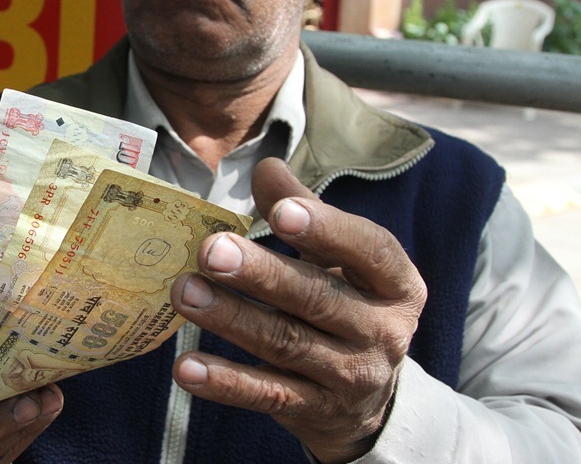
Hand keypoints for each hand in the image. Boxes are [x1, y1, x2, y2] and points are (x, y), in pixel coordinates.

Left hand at [169, 158, 426, 462]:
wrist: (367, 401)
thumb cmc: (346, 305)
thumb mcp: (339, 260)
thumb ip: (303, 211)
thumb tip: (266, 168)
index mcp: (395, 283)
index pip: (369, 250)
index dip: (327, 229)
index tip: (280, 211)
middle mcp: (382, 331)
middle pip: (318, 298)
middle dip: (262, 274)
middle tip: (211, 250)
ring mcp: (351, 377)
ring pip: (286, 343)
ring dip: (231, 318)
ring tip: (184, 292)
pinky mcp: (316, 412)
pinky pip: (266, 394)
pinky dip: (225, 382)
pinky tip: (186, 367)